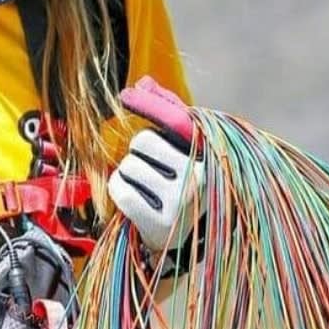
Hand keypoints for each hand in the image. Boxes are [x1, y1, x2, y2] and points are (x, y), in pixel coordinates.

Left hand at [107, 77, 204, 252]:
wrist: (185, 245)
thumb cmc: (184, 188)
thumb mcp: (187, 152)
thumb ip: (170, 115)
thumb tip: (144, 83)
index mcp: (210, 156)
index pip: (175, 119)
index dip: (149, 106)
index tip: (127, 95)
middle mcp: (199, 178)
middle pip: (143, 141)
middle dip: (138, 152)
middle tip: (150, 169)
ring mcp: (180, 203)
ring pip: (128, 165)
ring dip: (128, 174)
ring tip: (145, 187)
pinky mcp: (158, 224)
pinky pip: (120, 190)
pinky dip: (119, 191)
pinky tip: (133, 200)